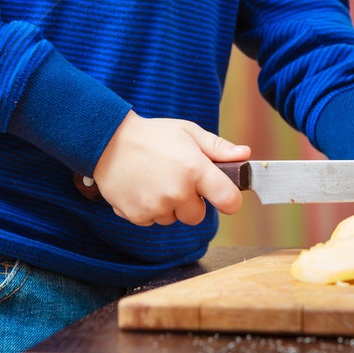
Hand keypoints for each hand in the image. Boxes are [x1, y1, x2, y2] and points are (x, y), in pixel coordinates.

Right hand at [92, 111, 249, 227]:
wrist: (108, 141)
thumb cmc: (153, 134)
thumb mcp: (188, 132)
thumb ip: (218, 147)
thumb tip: (245, 154)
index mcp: (195, 169)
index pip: (229, 200)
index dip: (230, 199)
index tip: (223, 195)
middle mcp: (177, 192)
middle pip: (198, 216)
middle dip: (191, 201)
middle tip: (177, 178)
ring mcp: (156, 206)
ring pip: (173, 219)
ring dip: (169, 205)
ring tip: (155, 179)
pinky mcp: (137, 216)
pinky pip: (152, 221)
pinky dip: (149, 209)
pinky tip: (142, 187)